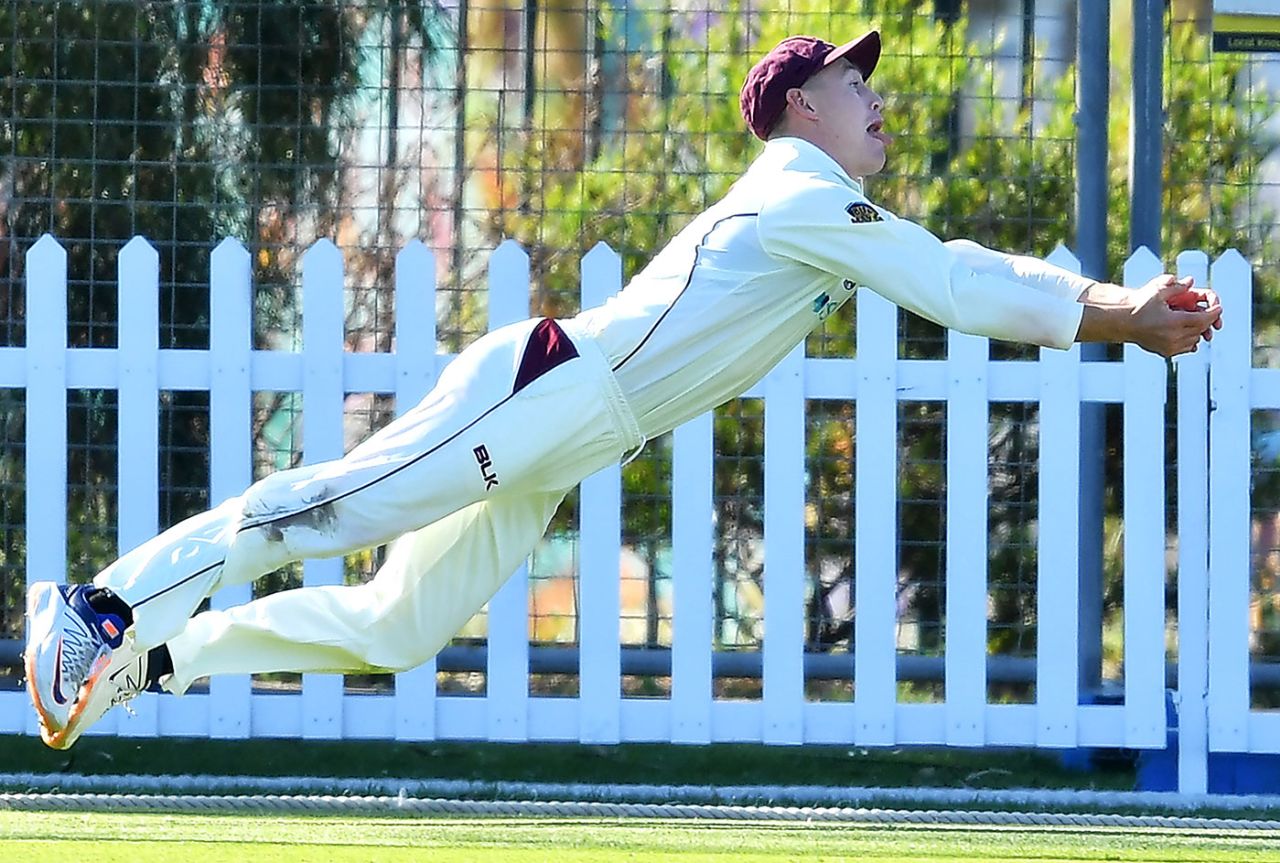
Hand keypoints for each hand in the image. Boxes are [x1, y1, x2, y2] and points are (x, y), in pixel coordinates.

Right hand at [1076, 274, 1222, 357]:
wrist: (1120, 321)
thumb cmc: (1137, 304)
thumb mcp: (1157, 292)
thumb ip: (1176, 287)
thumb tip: (1190, 281)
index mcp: (1174, 322)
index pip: (1203, 319)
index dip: (1214, 313)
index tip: (1218, 307)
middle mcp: (1173, 337)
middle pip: (1200, 330)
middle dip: (1206, 321)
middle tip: (1209, 313)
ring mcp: (1169, 347)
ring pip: (1194, 340)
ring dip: (1198, 331)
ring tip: (1196, 321)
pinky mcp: (1164, 352)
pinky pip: (1184, 348)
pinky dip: (1189, 340)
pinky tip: (1186, 332)